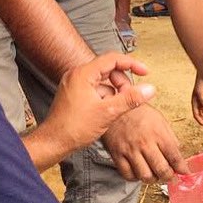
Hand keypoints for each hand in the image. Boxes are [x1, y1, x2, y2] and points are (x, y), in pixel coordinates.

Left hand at [39, 53, 155, 157]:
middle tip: (129, 97)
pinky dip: (106, 96)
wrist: (52, 144)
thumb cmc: (74, 128)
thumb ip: (130, 99)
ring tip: (117, 107)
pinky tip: (107, 111)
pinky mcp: (74, 93)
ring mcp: (74, 84)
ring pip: (103, 80)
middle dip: (123, 82)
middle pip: (109, 69)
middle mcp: (77, 75)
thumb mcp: (108, 113)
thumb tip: (150, 89)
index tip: (145, 73)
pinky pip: (96, 88)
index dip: (132, 64)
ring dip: (115, 91)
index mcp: (83, 74)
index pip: (113, 59)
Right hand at [101, 103, 189, 182]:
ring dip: (153, 179)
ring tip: (156, 176)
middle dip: (170, 177)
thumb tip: (178, 152)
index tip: (186, 173)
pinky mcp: (117, 155)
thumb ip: (170, 137)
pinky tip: (139, 173)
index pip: (174, 156)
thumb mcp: (160, 119)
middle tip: (172, 178)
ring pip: (144, 175)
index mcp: (158, 133)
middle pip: (161, 169)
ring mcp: (130, 151)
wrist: (115, 105)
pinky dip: (135, 178)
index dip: (182, 168)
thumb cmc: (139, 112)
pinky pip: (127, 175)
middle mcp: (145, 144)